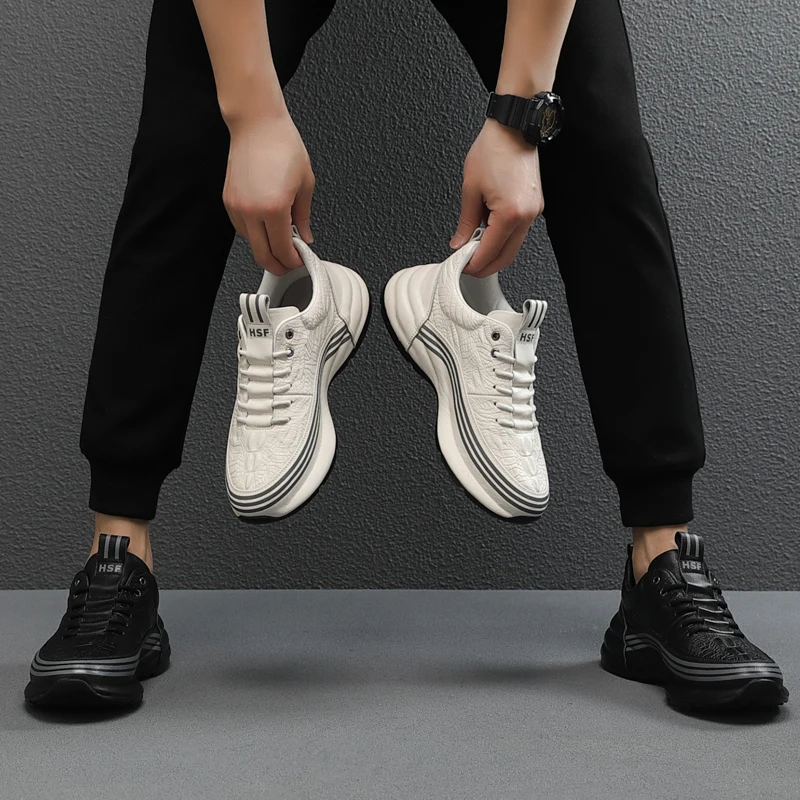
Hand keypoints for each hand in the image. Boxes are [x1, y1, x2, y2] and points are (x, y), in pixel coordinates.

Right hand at [224, 113, 314, 274]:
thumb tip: (304, 236)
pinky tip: (267, 228)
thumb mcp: (305, 184)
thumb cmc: (281, 145)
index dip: (293, 261)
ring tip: (282, 241)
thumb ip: (304, 216)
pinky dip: (255, 234)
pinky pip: (242, 229)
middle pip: (263, 255)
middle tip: (290, 264)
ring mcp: (237, 207)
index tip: (300, 260)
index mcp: (274, 208)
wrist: (257, 124)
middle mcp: (252, 210)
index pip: (282, 250)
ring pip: (251, 244)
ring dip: (267, 248)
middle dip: (278, 265)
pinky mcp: (228, 201)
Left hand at [450, 119, 543, 276]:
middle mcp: (526, 216)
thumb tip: (460, 242)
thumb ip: (465, 221)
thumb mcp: (470, 188)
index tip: (461, 266)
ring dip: (493, 250)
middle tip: (467, 264)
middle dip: (485, 265)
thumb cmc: (494, 149)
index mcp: (509, 214)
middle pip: (506, 257)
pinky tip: (487, 231)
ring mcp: (533, 212)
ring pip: (513, 246)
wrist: (513, 128)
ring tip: (474, 244)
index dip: (473, 264)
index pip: (490, 253)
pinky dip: (502, 237)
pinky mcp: (534, 206)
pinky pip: (518, 232)